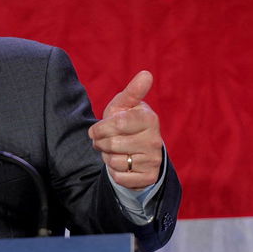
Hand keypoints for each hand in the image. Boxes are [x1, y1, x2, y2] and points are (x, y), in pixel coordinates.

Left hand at [87, 70, 162, 190]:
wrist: (138, 151)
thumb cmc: (126, 123)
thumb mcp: (125, 106)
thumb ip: (132, 91)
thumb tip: (146, 74)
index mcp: (149, 119)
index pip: (115, 124)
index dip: (99, 129)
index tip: (97, 130)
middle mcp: (155, 140)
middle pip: (111, 144)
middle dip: (101, 144)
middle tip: (105, 141)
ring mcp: (154, 160)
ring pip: (115, 162)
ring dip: (108, 158)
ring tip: (115, 152)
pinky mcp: (149, 177)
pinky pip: (120, 177)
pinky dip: (114, 172)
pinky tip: (122, 164)